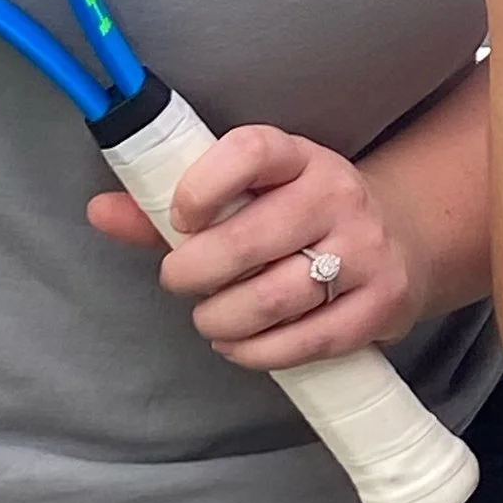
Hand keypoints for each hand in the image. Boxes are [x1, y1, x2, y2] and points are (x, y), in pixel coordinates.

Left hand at [86, 123, 422, 374]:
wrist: (403, 241)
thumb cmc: (301, 219)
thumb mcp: (249, 197)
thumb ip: (170, 210)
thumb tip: (99, 212)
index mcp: (301, 158)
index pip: (253, 150)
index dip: (205, 184)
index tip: (181, 218)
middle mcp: (339, 195)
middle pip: (252, 240)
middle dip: (195, 272)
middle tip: (178, 282)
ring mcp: (367, 251)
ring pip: (276, 296)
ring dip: (223, 318)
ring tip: (209, 319)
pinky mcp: (382, 304)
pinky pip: (309, 339)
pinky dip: (259, 352)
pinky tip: (239, 345)